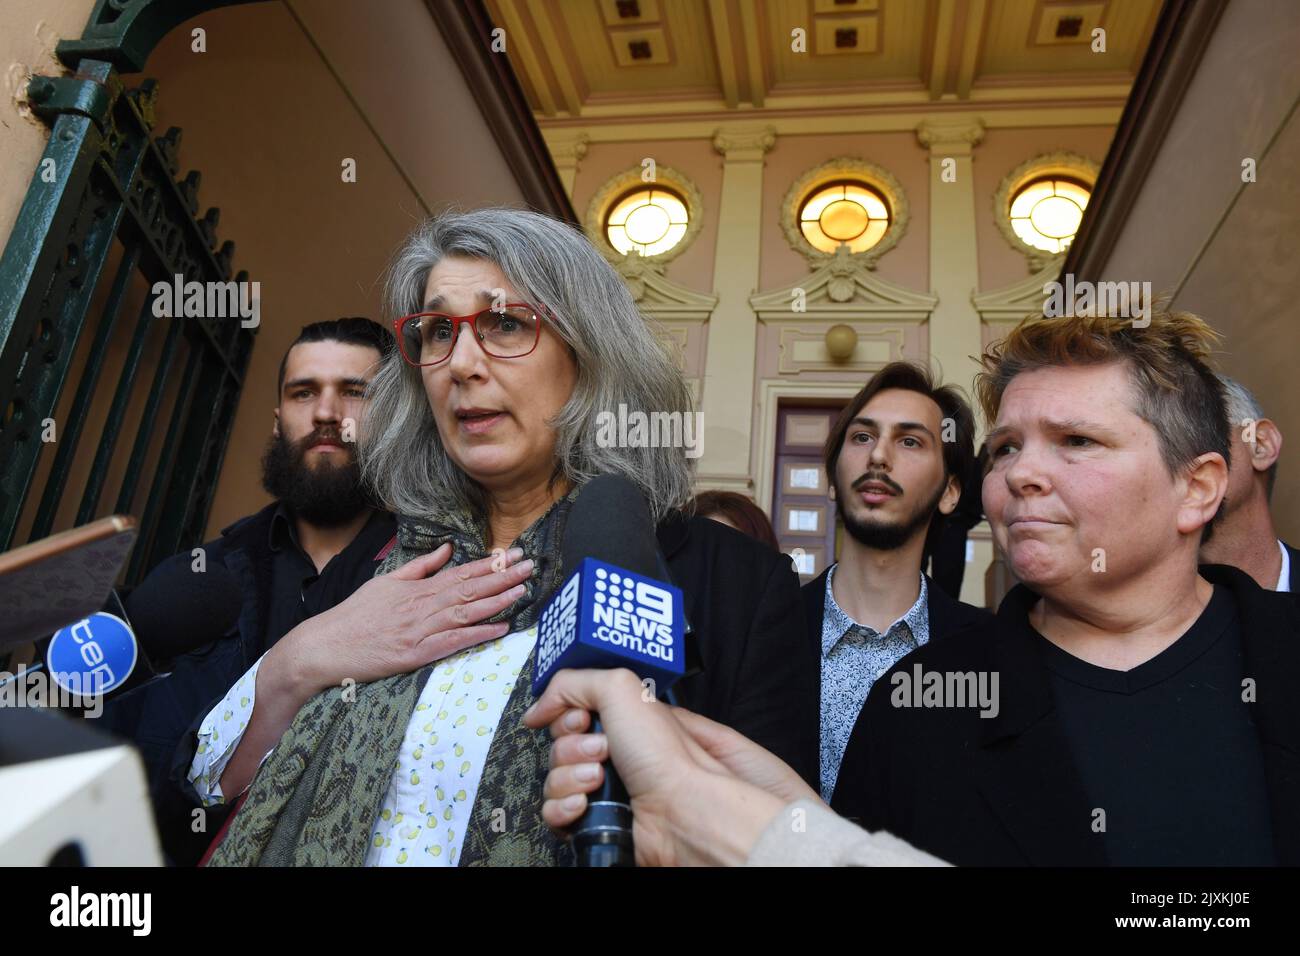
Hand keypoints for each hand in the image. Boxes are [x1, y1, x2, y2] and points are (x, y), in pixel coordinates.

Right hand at [278, 544, 534, 696]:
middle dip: (503, 576)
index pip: (461, 572)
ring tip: (523, 590)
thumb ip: (420, 567)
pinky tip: (500, 628)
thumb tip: (447, 549)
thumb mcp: (386, 582)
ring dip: (497, 601)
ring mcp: (421, 630)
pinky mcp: (417, 654)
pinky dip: (478, 634)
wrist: (326, 646)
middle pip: (470, 588)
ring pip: (467, 612)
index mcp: (417, 588)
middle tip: (530, 565)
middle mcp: (423, 606)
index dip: (490, 564)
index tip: (513, 554)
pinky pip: (454, 642)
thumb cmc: (355, 615)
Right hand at [522, 669, 795, 865]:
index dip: (567, 713)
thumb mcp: (622, 688)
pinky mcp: (594, 822)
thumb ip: (576, 681)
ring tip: (600, 778)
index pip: (572, 712)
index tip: (579, 717)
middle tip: (602, 749)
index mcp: (624, 721)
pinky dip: (564, 807)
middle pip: (559, 745)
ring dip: (571, 776)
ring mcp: (603, 791)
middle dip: (572, 745)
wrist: (682, 815)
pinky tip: (586, 803)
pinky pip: (554, 812)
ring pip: (554, 779)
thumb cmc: (668, 756)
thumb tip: (543, 701)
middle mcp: (614, 755)